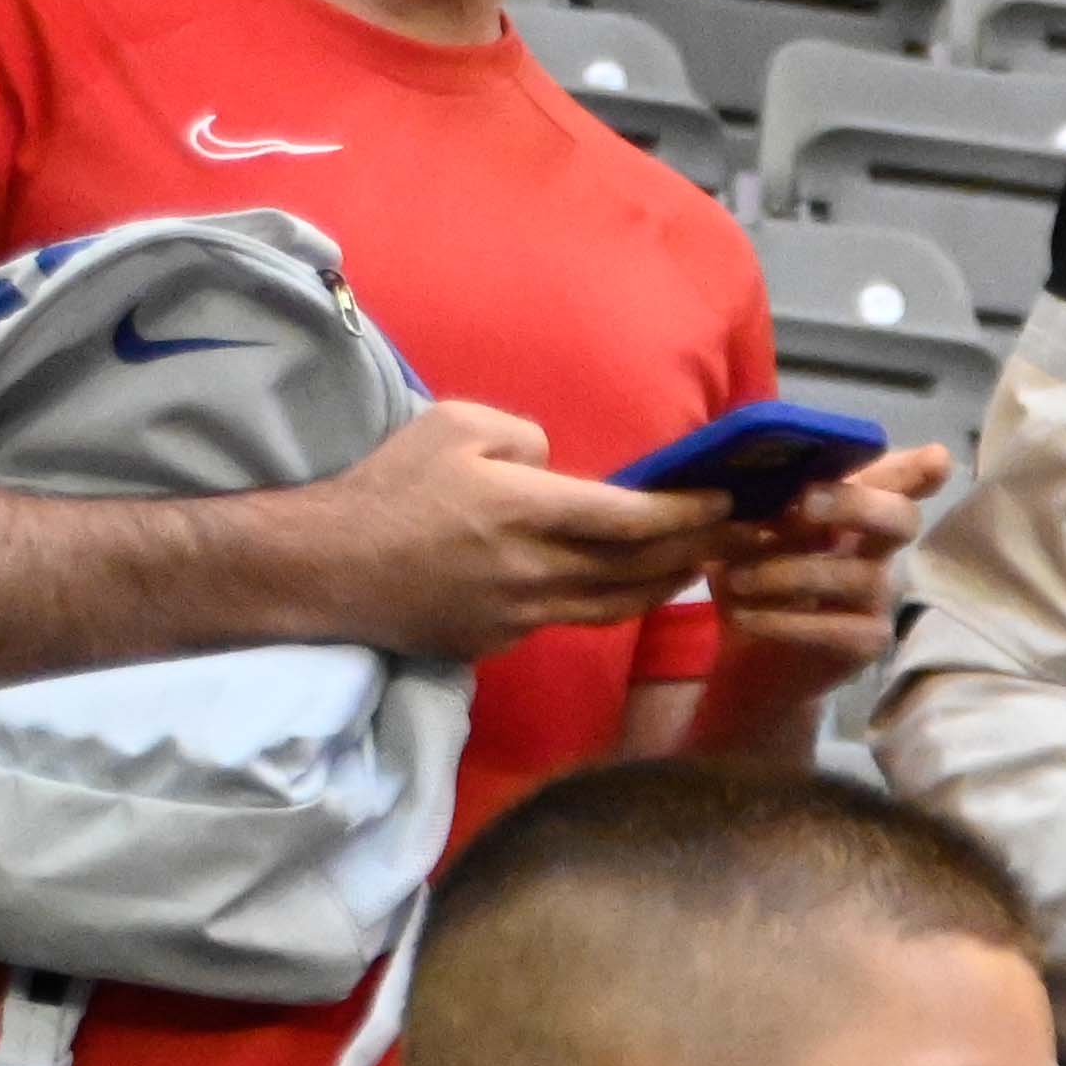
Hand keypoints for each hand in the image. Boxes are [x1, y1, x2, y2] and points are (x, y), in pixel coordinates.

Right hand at [284, 399, 741, 662]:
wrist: (329, 568)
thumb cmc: (390, 485)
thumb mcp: (453, 424)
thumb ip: (524, 438)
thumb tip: (561, 466)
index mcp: (527, 511)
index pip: (632, 520)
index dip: (687, 514)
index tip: (724, 501)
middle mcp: (536, 570)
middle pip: (639, 571)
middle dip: (695, 553)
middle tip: (737, 538)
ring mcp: (522, 614)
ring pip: (616, 607)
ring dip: (663, 587)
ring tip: (696, 567)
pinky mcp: (503, 641)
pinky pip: (572, 619)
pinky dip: (609, 603)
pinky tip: (625, 587)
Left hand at [692, 436, 945, 704]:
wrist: (750, 651)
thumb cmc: (755, 574)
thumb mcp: (747, 530)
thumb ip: (759, 501)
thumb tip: (749, 473)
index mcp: (854, 510)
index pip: (896, 481)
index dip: (919, 471)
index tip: (936, 459)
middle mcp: (878, 549)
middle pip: (900, 518)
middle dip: (856, 505)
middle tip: (804, 503)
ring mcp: (878, 597)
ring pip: (857, 576)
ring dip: (790, 572)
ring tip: (737, 577)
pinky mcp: (867, 642)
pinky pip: (835, 629)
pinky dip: (783, 621)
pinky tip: (743, 616)